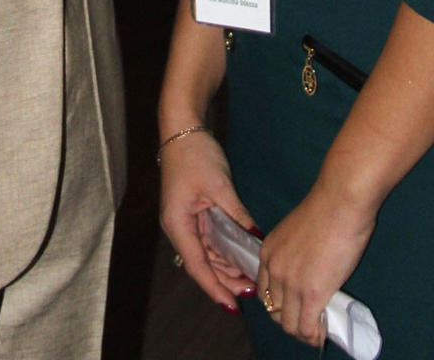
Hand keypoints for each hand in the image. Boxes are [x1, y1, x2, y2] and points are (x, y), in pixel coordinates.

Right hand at [158, 126, 255, 314]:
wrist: (182, 128)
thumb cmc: (195, 155)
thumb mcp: (219, 185)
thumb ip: (236, 214)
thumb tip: (255, 236)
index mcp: (178, 224)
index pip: (198, 266)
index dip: (216, 287)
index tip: (233, 306)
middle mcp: (179, 227)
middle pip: (202, 263)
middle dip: (225, 280)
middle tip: (252, 291)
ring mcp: (185, 220)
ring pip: (207, 253)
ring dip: (226, 265)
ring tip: (250, 277)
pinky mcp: (193, 212)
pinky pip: (209, 239)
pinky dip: (224, 249)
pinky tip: (241, 254)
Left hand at [257, 182, 375, 346]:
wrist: (339, 201)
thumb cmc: (326, 208)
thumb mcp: (297, 231)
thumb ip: (295, 253)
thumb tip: (309, 269)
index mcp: (268, 252)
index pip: (264, 291)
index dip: (278, 304)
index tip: (294, 308)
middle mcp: (274, 269)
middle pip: (274, 311)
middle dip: (289, 320)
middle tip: (307, 321)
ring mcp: (291, 284)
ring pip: (289, 325)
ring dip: (302, 332)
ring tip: (316, 330)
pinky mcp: (311, 294)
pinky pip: (307, 328)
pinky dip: (314, 336)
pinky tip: (323, 333)